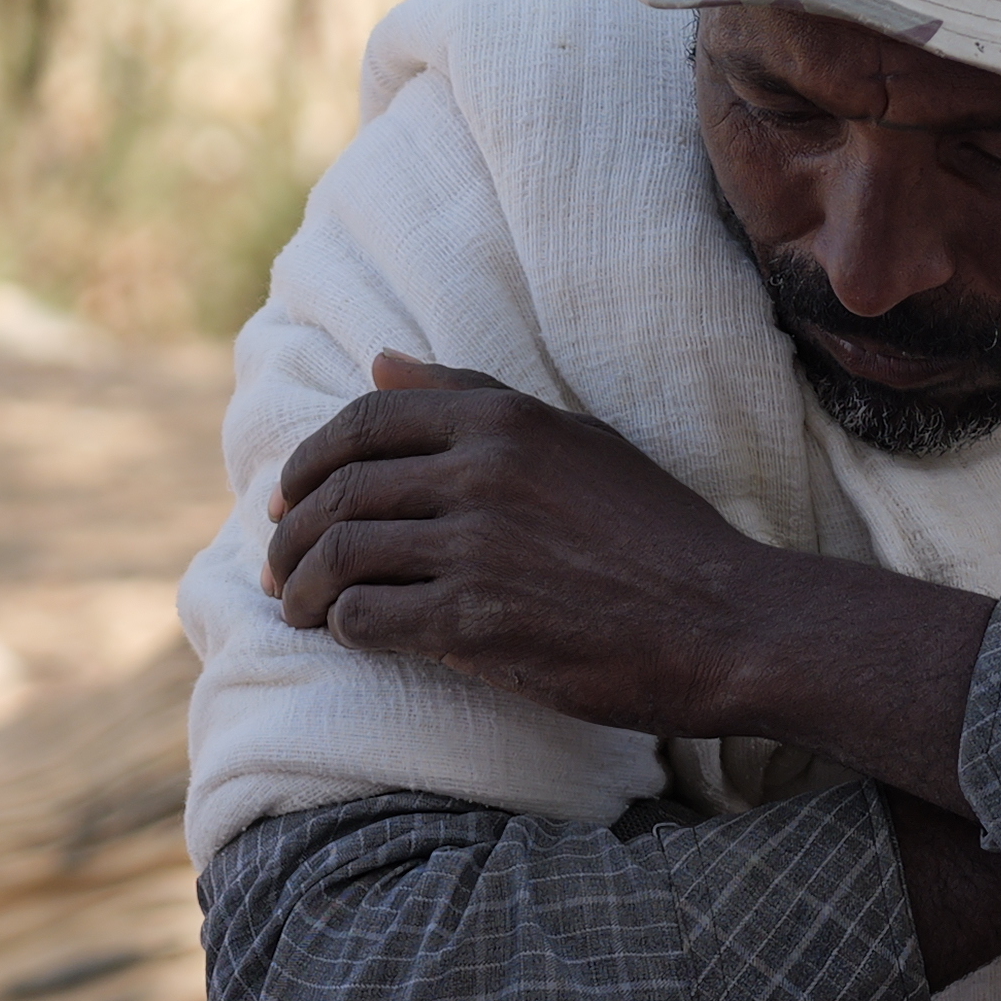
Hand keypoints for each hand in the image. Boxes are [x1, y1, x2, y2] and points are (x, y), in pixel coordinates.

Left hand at [266, 355, 983, 788]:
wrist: (723, 621)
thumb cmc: (656, 535)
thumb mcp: (576, 441)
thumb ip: (473, 400)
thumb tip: (380, 362)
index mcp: (502, 423)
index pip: (363, 423)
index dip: (308, 463)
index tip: (289, 498)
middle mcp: (480, 474)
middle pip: (339, 491)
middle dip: (291, 532)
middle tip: (277, 564)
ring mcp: (476, 548)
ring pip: (340, 555)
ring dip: (300, 586)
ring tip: (295, 609)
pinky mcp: (475, 622)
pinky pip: (367, 618)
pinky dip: (342, 628)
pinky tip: (348, 638)